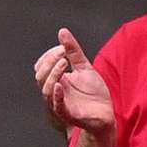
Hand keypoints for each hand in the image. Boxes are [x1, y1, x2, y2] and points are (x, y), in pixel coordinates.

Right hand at [34, 20, 113, 138]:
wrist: (105, 115)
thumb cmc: (93, 94)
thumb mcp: (84, 68)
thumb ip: (73, 52)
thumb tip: (62, 31)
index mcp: (56, 80)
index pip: (42, 66)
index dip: (49, 55)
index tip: (63, 47)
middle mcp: (54, 91)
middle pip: (41, 76)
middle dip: (50, 62)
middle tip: (62, 52)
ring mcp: (60, 103)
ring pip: (46, 89)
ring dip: (53, 73)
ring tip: (65, 62)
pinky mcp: (68, 114)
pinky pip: (57, 106)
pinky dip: (56, 95)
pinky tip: (59, 85)